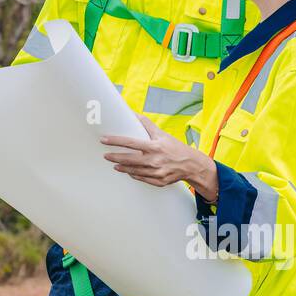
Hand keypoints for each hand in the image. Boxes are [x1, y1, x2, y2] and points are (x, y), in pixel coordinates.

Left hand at [101, 113, 217, 201]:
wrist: (191, 165)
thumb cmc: (175, 147)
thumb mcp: (162, 134)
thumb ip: (147, 125)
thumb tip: (134, 114)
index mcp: (154, 147)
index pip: (130, 142)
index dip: (115, 141)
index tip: (104, 139)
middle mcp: (154, 160)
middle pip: (128, 159)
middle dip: (115, 157)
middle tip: (105, 155)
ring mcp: (156, 173)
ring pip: (133, 171)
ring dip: (122, 167)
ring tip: (114, 164)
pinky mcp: (158, 182)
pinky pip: (141, 178)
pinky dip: (133, 174)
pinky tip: (128, 171)